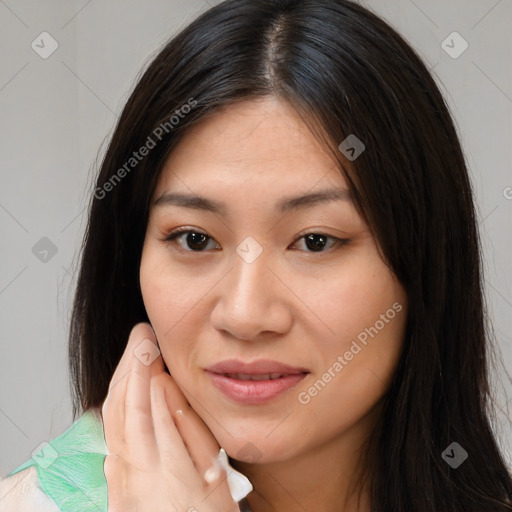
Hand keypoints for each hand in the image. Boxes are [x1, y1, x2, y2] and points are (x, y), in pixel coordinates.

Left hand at [101, 322, 239, 511]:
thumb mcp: (213, 476)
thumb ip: (189, 429)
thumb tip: (167, 387)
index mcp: (164, 464)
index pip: (145, 402)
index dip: (143, 365)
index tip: (150, 338)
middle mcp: (133, 468)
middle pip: (122, 405)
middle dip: (129, 363)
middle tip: (142, 334)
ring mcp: (119, 476)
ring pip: (111, 417)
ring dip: (120, 379)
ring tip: (134, 352)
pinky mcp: (115, 482)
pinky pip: (110, 433)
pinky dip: (115, 402)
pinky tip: (123, 388)